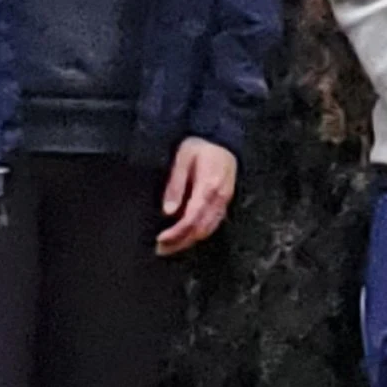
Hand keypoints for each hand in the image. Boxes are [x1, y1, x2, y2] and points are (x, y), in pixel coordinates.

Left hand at [158, 137, 238, 253]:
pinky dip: (199, 234)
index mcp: (207, 187)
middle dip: (180, 243)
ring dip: (189, 241)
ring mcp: (224, 201)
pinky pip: (214, 224)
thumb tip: (168, 212)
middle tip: (161, 249)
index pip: (191, 219)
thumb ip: (175, 185)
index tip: (160, 240)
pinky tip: (187, 235)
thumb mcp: (182, 158)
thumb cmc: (199, 146)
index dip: (176, 233)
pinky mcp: (226, 201)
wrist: (223, 137)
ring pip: (208, 230)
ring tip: (170, 247)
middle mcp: (219, 198)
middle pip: (200, 230)